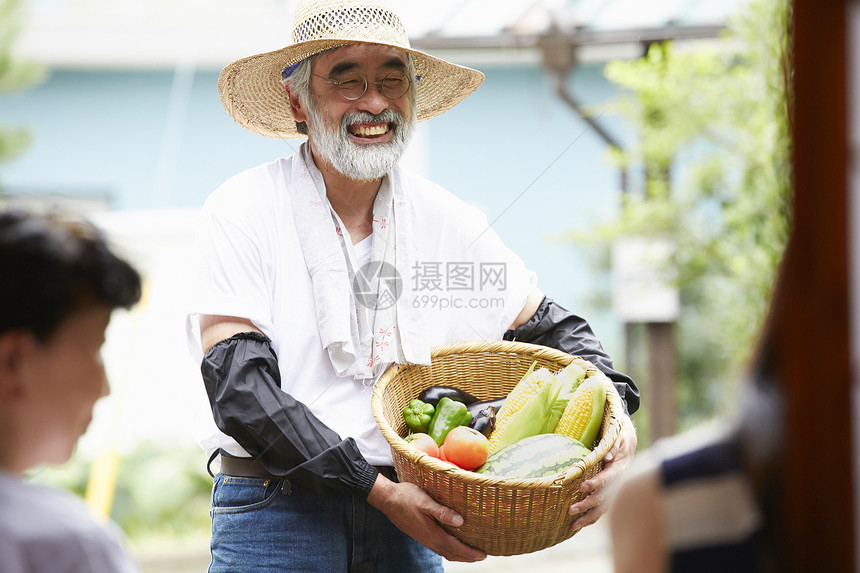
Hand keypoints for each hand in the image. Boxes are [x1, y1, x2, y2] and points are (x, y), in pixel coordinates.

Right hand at [366, 475, 486, 562]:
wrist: (387, 499)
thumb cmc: (406, 497)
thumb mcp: (426, 502)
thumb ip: (442, 512)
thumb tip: (461, 522)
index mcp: (432, 533)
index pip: (455, 548)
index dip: (470, 553)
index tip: (483, 554)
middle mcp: (429, 539)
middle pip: (452, 554)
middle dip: (467, 557)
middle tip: (482, 556)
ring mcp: (424, 538)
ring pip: (445, 552)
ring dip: (459, 554)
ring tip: (470, 552)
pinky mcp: (420, 534)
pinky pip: (438, 547)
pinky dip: (449, 549)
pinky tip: (452, 543)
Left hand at [568, 412, 637, 530]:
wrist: (628, 443)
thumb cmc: (620, 438)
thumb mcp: (618, 437)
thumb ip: (613, 446)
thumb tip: (606, 456)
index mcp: (619, 469)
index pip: (607, 478)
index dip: (595, 483)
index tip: (582, 487)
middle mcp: (618, 483)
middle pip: (603, 498)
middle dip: (587, 505)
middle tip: (570, 510)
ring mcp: (615, 490)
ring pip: (602, 507)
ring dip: (588, 517)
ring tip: (572, 525)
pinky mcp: (610, 494)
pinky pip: (602, 509)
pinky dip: (592, 517)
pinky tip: (580, 525)